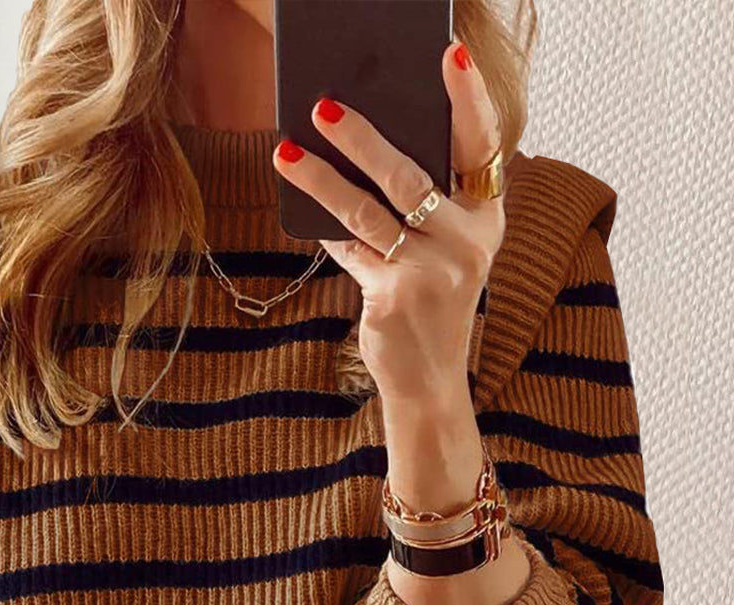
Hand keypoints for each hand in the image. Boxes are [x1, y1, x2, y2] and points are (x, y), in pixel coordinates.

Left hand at [271, 39, 504, 405]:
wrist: (429, 381)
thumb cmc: (431, 303)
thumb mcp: (442, 251)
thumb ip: (420, 205)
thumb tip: (358, 144)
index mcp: (485, 220)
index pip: (481, 146)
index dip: (468, 99)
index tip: (448, 55)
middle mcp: (467, 242)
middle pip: (410, 175)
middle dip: (364, 137)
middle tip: (324, 105)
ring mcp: (432, 271)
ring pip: (368, 210)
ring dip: (322, 178)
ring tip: (287, 151)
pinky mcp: (396, 297)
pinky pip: (350, 250)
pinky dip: (325, 230)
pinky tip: (300, 204)